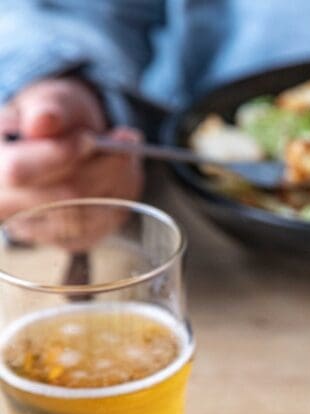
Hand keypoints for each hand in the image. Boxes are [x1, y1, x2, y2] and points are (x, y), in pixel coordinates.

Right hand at [0, 78, 143, 219]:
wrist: (65, 145)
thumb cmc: (51, 122)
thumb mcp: (49, 102)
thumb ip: (48, 109)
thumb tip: (43, 121)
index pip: (17, 171)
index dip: (58, 155)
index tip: (88, 139)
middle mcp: (3, 202)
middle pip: (59, 196)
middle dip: (97, 167)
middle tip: (122, 140)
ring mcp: (33, 228)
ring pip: (84, 213)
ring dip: (113, 180)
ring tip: (124, 150)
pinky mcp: (65, 241)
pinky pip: (100, 224)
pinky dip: (117, 195)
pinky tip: (121, 172)